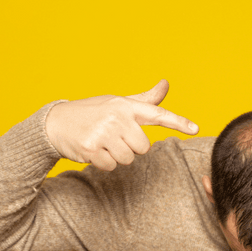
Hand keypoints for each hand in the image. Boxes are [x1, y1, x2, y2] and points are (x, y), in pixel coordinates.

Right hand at [46, 79, 198, 170]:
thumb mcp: (119, 103)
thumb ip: (145, 100)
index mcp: (126, 106)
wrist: (56, 123)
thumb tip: (166, 84)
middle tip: (114, 138)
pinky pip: (111, 166)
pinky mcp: (91, 147)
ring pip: (128, 159)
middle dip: (131, 148)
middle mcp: (117, 117)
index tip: (196, 129)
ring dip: (117, 156)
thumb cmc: (93, 113)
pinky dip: (103, 163)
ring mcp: (103, 132)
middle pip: (143, 148)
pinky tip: (93, 150)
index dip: (179, 122)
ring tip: (103, 143)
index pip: (158, 114)